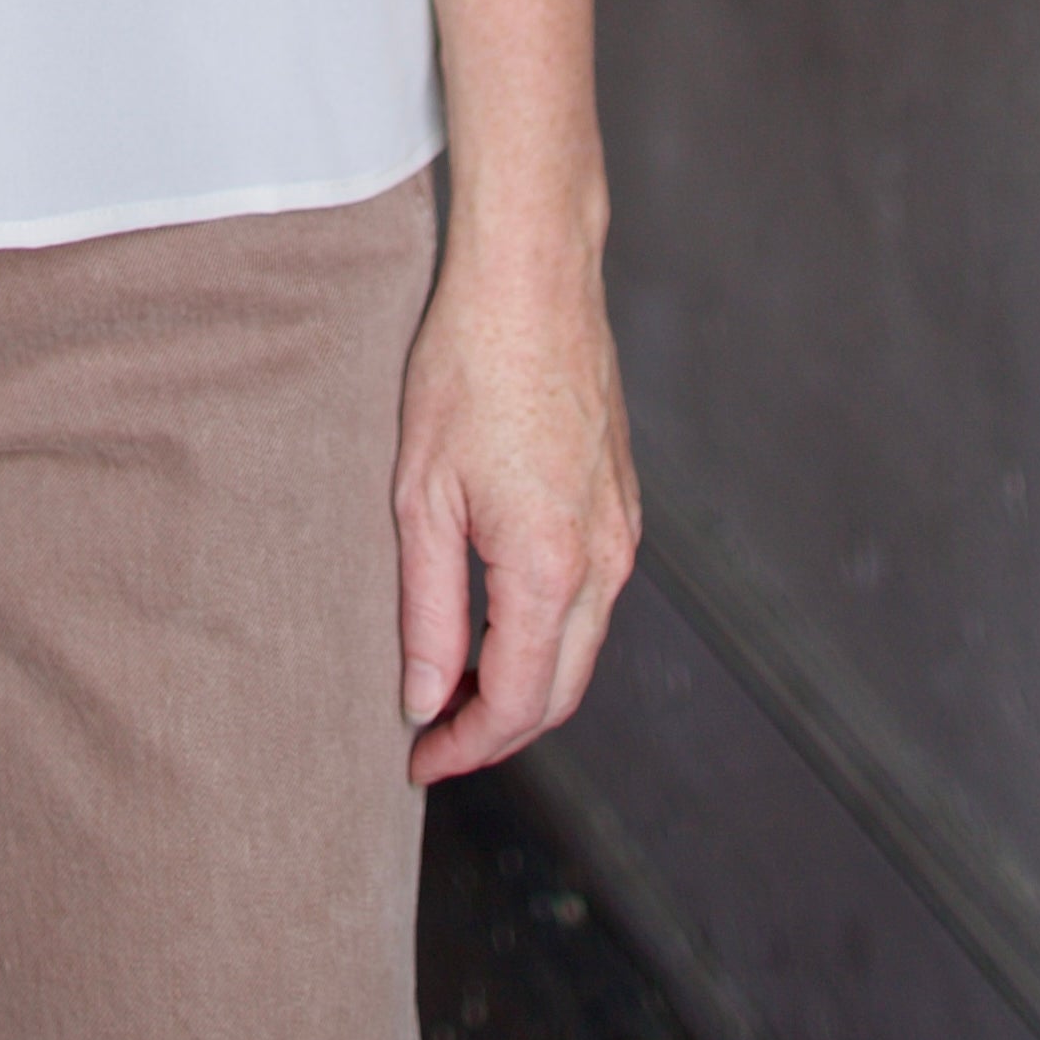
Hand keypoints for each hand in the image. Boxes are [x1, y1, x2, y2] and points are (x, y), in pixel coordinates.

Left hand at [395, 236, 640, 782]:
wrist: (532, 277)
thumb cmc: (464, 369)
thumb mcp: (421, 495)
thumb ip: (428, 610)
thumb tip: (426, 701)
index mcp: (552, 567)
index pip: (520, 703)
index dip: (467, 746)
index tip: (416, 761)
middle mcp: (605, 559)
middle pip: (562, 690)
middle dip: (498, 728)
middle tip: (429, 738)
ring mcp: (623, 529)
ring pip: (581, 645)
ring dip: (525, 680)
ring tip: (451, 684)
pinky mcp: (622, 500)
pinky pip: (593, 595)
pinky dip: (549, 630)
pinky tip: (495, 617)